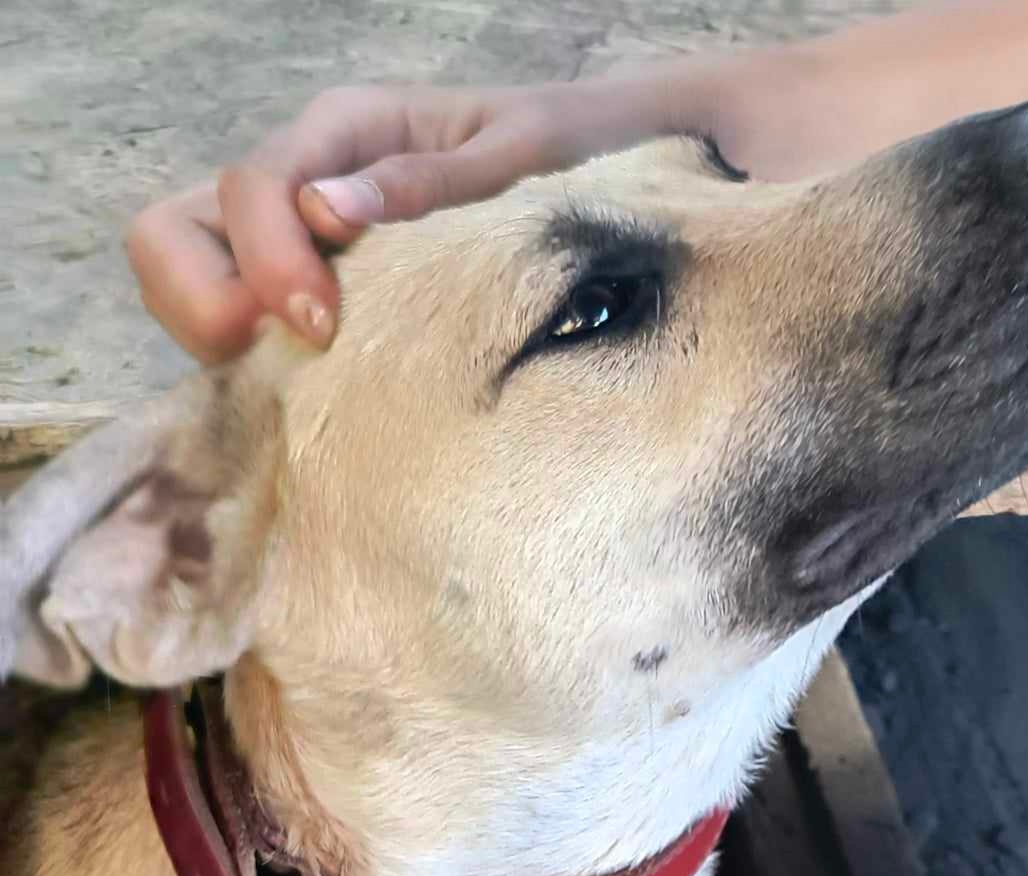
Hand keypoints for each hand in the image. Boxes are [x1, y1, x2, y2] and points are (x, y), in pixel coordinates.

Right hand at [124, 47, 826, 364]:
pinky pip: (257, 330)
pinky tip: (315, 398)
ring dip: (216, 328)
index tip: (322, 325)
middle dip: (205, 293)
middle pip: (181, 227)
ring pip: (199, 276)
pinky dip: (256, 362)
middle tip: (291, 350)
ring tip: (292, 377)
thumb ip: (433, 179)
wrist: (653, 176)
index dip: (265, 257)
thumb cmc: (594, 155)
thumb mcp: (527, 156)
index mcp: (352, 131)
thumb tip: (328, 213)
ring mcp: (316, 250)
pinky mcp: (339, 306)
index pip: (252, 187)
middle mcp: (317, 184)